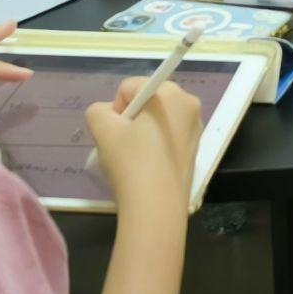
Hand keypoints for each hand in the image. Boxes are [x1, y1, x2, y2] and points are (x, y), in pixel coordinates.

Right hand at [86, 76, 203, 212]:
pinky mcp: (194, 149)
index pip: (130, 87)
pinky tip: (146, 167)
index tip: (116, 132)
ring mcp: (195, 128)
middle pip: (146, 102)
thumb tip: (109, 114)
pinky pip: (166, 137)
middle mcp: (189, 104)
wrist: (156, 206)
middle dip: (130, 119)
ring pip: (156, 121)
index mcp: (170, 93)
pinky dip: (153, 146)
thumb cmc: (131, 162)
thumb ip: (97, 111)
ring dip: (140, 133)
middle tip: (123, 145)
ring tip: (134, 159)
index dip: (116, 108)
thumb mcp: (102, 129)